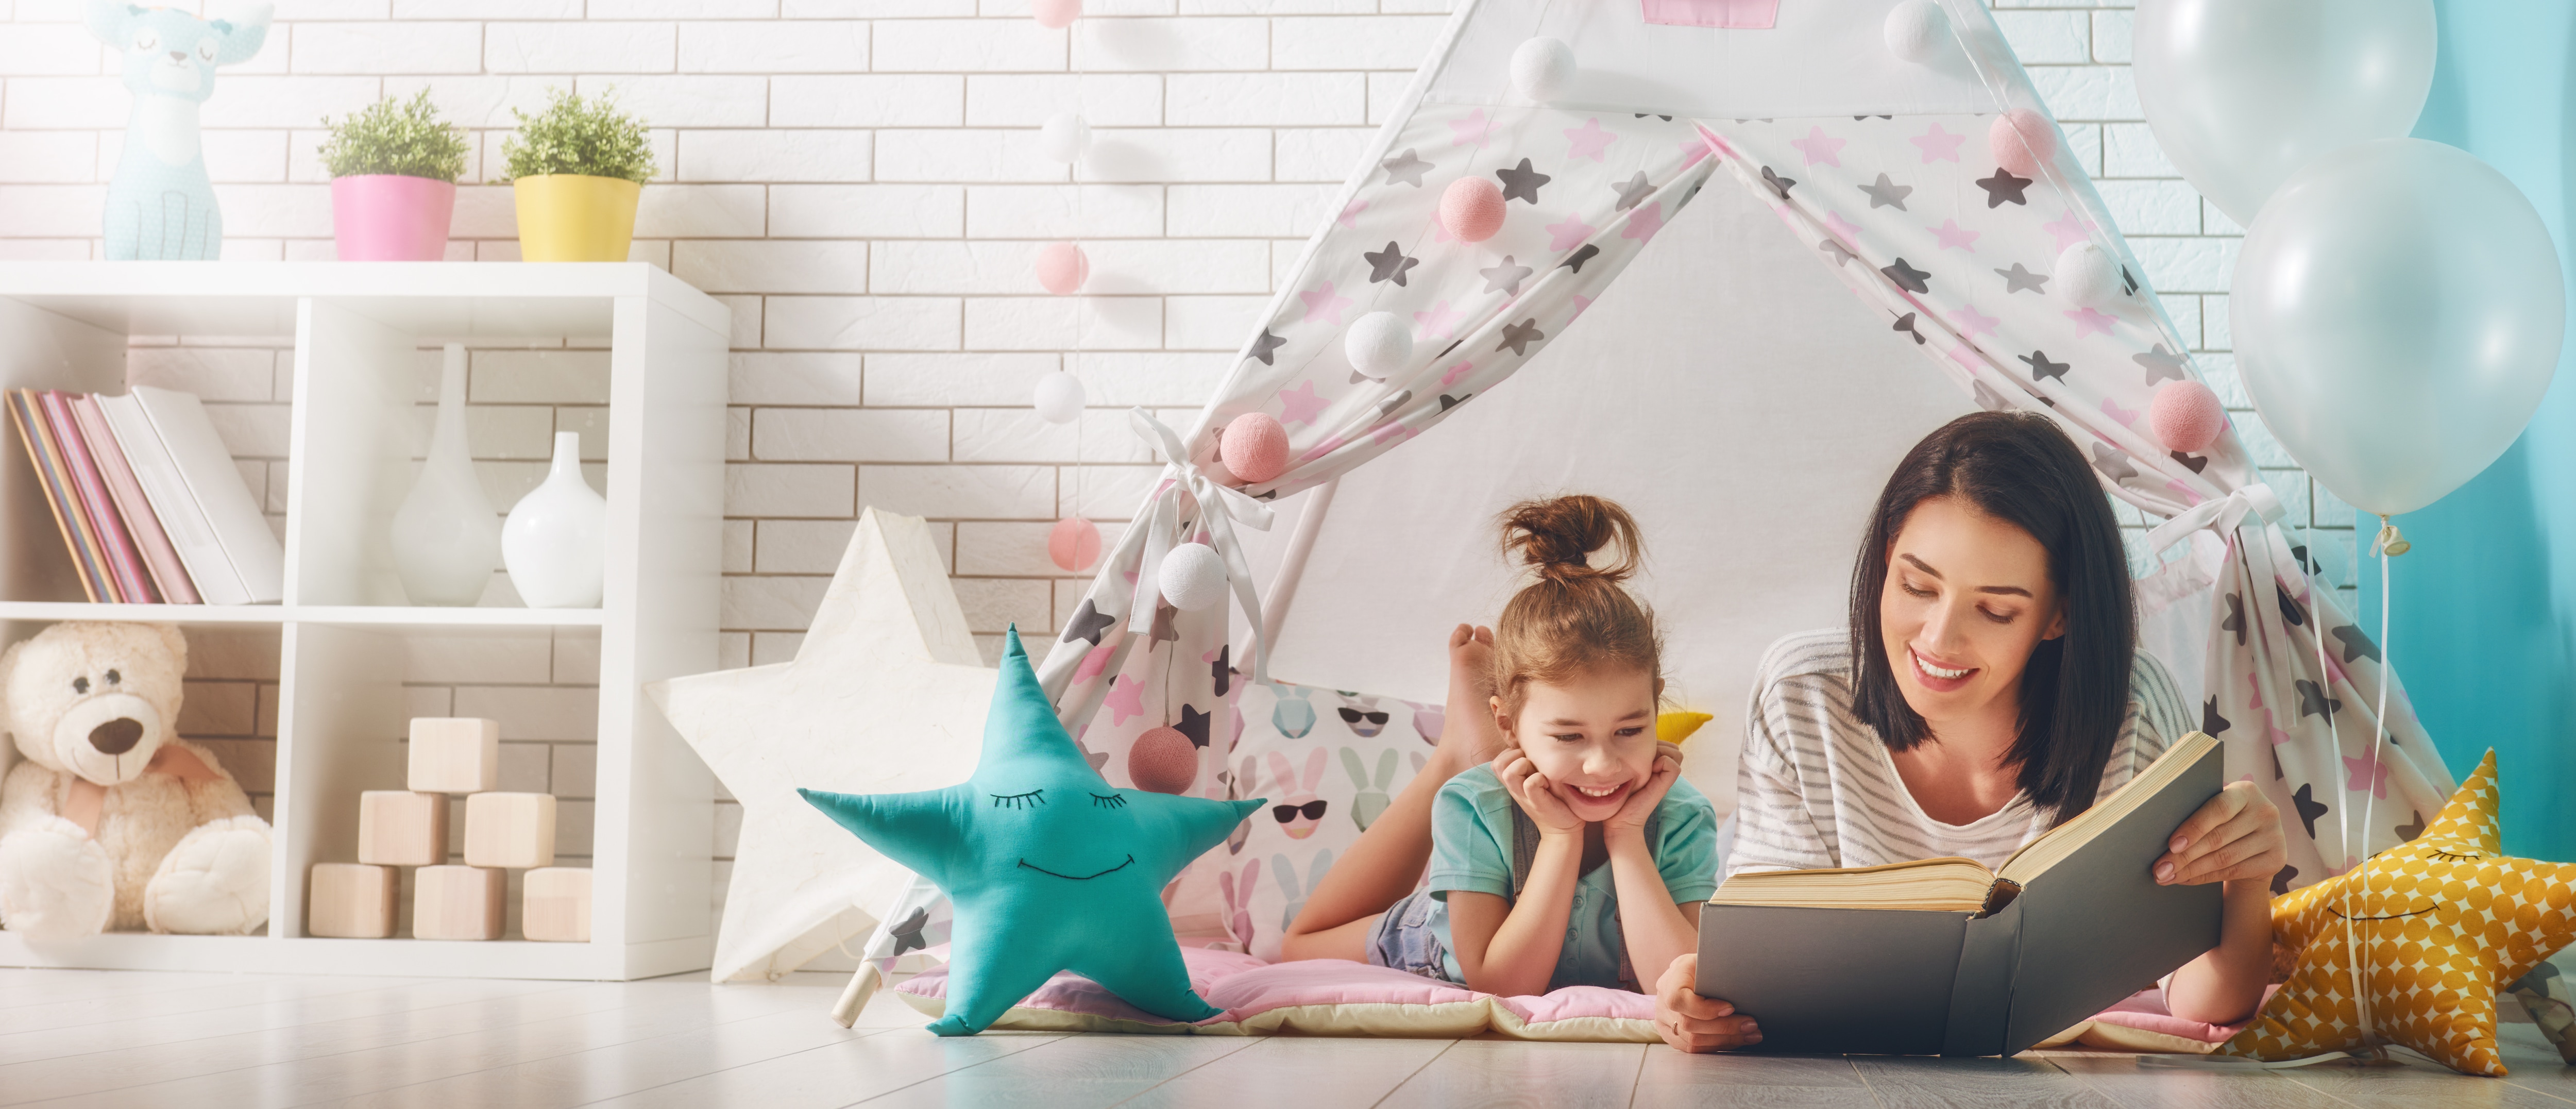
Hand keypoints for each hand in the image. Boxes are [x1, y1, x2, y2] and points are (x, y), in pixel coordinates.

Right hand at [1494, 747, 1581, 836]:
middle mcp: (1514, 789)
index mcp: (1512, 782)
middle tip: (1532, 764)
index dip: (1512, 754)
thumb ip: (1531, 764)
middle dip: (1516, 756)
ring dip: (1524, 766)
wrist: (1563, 827)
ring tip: (1538, 773)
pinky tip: (1547, 784)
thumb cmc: (1553, 797)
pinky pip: (1530, 784)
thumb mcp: (1537, 778)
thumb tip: (1532, 743)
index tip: (1528, 760)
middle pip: (1498, 764)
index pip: (1497, 760)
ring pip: (1509, 773)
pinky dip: (1539, 778)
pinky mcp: (1537, 802)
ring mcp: (1524, 797)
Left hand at [1603, 744, 1682, 842]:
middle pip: (1672, 746)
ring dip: (1659, 752)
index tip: (1635, 752)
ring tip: (1644, 764)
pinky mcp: (1665, 784)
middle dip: (1657, 746)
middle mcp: (1662, 769)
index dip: (1652, 743)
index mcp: (1654, 765)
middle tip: (1639, 758)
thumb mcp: (1623, 769)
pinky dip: (1662, 761)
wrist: (1618, 819)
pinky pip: (1672, 764)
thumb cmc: (1616, 793)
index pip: (1665, 743)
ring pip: (1675, 752)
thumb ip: (1630, 755)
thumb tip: (1630, 738)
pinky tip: (1647, 771)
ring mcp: (1666, 777)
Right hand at [1653, 954, 1761, 1052]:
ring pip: (1692, 1040)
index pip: (1678, 999)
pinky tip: (1735, 1040)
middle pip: (1688, 1023)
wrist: (1695, 974)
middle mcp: (1663, 998)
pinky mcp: (1670, 1034)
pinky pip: (1692, 1048)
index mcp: (1673, 975)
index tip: (1731, 1008)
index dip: (1704, 1009)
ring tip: (1750, 1035)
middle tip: (1751, 1025)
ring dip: (1725, 1040)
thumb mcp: (1714, 961)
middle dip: (1725, 1027)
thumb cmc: (1710, 967)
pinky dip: (1716, 1046)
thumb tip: (1746, 984)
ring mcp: (1663, 1018)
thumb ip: (1722, 972)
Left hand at [2154, 780, 2284, 885]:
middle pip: (2217, 838)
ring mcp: (2275, 836)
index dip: (2193, 828)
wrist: (2256, 844)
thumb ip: (2196, 811)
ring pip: (2224, 858)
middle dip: (2183, 856)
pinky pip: (2233, 872)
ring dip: (2190, 870)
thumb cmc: (2224, 821)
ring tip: (2166, 876)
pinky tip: (2184, 879)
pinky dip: (2204, 877)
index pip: (2218, 809)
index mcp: (2246, 791)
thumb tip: (2156, 830)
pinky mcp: (2277, 859)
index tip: (2170, 845)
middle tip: (2159, 869)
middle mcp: (2265, 811)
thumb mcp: (2216, 810)